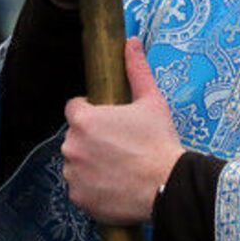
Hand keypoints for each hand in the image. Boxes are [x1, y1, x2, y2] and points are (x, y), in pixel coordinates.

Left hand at [61, 38, 183, 224]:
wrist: (167, 186)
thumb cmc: (158, 142)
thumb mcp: (151, 101)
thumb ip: (136, 70)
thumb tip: (131, 42)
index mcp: (84, 120)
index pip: (74, 108)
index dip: (90, 111)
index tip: (108, 120)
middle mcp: (72, 146)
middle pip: (75, 136)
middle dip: (92, 138)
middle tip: (119, 145)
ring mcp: (73, 174)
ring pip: (77, 162)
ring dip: (90, 162)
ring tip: (118, 166)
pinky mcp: (78, 198)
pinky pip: (80, 188)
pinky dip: (92, 187)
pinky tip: (114, 184)